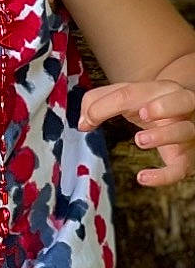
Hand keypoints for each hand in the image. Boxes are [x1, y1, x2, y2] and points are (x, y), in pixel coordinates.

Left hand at [79, 80, 194, 185]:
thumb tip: (83, 123)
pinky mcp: (188, 157)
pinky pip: (181, 168)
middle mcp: (181, 107)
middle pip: (183, 100)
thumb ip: (98, 103)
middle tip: (143, 114)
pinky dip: (164, 175)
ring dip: (164, 135)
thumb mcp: (124, 99)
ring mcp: (188, 132)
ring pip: (185, 131)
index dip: (112, 103)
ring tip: (140, 140)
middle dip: (164, 106)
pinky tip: (142, 177)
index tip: (91, 117)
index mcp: (160, 89)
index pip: (135, 92)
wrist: (180, 116)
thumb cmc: (148, 105)